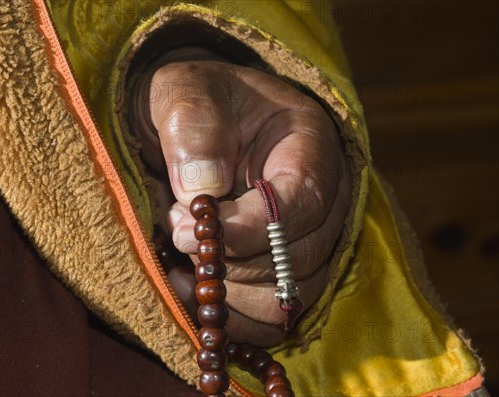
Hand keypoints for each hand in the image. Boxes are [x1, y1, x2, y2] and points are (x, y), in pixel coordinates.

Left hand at [130, 49, 351, 346]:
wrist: (195, 125)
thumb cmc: (194, 103)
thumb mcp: (184, 92)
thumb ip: (194, 128)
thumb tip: (203, 191)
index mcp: (308, 144)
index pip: (303, 202)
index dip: (248, 229)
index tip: (190, 231)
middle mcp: (324, 198)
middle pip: (294, 261)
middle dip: (227, 258)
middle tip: (175, 229)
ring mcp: (309, 241)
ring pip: (284, 301)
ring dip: (224, 292)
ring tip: (179, 258)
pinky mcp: (284, 273)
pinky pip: (270, 320)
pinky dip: (227, 317)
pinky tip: (189, 288)